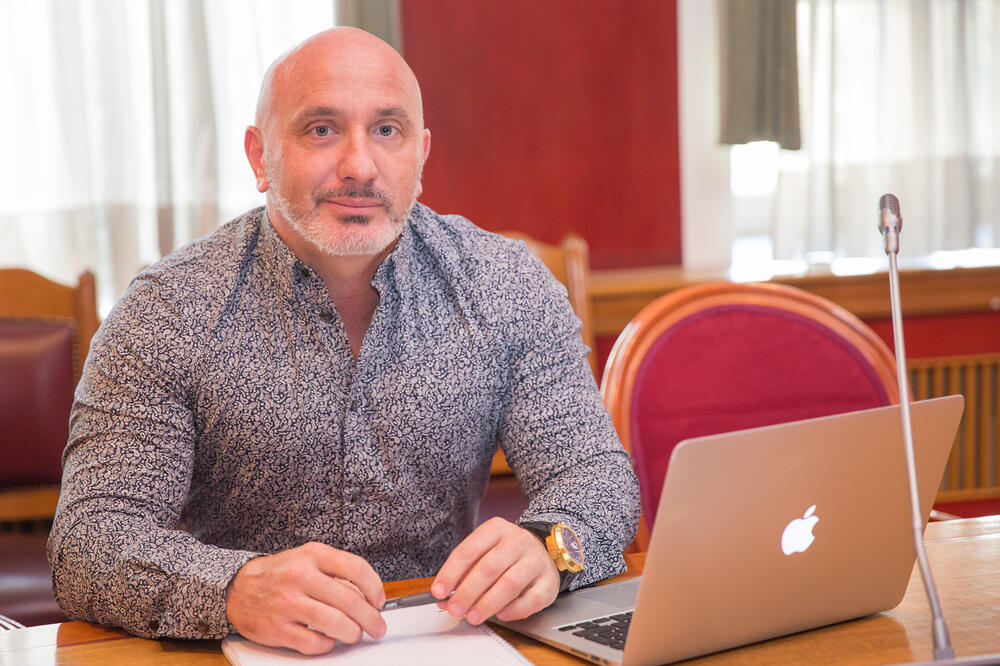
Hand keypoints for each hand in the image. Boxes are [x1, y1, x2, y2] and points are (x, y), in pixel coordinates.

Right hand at [226, 541, 386, 654]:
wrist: (238, 588)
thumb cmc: (281, 574)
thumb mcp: (307, 559)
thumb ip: (335, 572)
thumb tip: (367, 596)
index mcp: (312, 555)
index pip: (356, 568)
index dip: (375, 588)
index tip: (380, 601)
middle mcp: (300, 576)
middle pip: (350, 600)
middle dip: (371, 618)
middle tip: (377, 626)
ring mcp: (287, 603)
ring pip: (335, 624)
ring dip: (353, 633)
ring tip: (355, 634)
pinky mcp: (277, 628)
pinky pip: (314, 643)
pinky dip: (328, 645)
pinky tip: (328, 640)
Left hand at [431, 517, 558, 624]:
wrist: (543, 549)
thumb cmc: (507, 553)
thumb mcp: (484, 552)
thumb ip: (464, 573)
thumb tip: (445, 597)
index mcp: (496, 529)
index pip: (469, 550)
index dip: (451, 572)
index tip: (439, 591)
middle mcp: (518, 541)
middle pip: (489, 568)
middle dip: (468, 592)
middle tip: (455, 608)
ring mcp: (536, 560)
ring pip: (510, 584)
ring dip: (487, 604)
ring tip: (473, 616)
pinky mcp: (549, 580)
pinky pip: (531, 599)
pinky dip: (514, 610)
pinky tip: (501, 614)